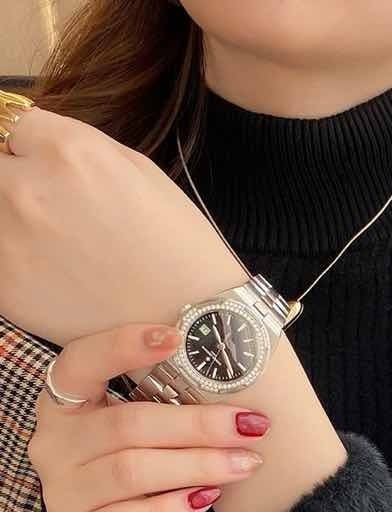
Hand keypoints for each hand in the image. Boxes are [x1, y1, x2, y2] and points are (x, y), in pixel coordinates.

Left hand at [0, 105, 243, 344]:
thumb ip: (75, 145)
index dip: (32, 150)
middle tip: (51, 212)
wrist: (189, 320)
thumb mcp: (138, 169)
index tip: (48, 172)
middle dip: (14, 181)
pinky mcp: (4, 287)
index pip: (12, 126)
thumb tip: (31, 138)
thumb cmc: (176, 247)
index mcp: (68, 151)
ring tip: (56, 247)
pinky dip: (14, 261)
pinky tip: (54, 275)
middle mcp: (29, 190)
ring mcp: (9, 240)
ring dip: (11, 221)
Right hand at [28, 322, 270, 511]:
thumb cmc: (125, 459)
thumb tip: (235, 394)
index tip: (176, 337)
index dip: (122, 347)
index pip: (81, 362)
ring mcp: (62, 490)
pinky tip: (208, 497)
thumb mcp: (130, 424)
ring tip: (245, 463)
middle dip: (197, 424)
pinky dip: (173, 507)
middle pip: (128, 424)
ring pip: (132, 470)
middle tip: (250, 425)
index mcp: (63, 402)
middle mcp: (54, 443)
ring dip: (198, 465)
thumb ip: (160, 403)